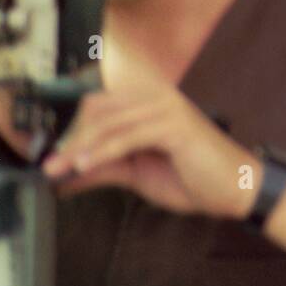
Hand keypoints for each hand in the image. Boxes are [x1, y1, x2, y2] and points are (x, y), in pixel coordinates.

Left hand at [42, 80, 260, 220]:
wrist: (235, 189)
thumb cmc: (193, 177)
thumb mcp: (138, 173)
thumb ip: (104, 167)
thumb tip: (67, 176)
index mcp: (149, 102)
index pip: (98, 105)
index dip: (72, 129)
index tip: (51, 154)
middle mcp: (157, 96)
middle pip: (98, 110)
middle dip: (70, 140)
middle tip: (50, 166)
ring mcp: (167, 108)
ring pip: (109, 123)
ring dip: (79, 148)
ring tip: (60, 169)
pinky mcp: (174, 125)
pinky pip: (127, 137)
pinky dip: (101, 152)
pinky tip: (85, 166)